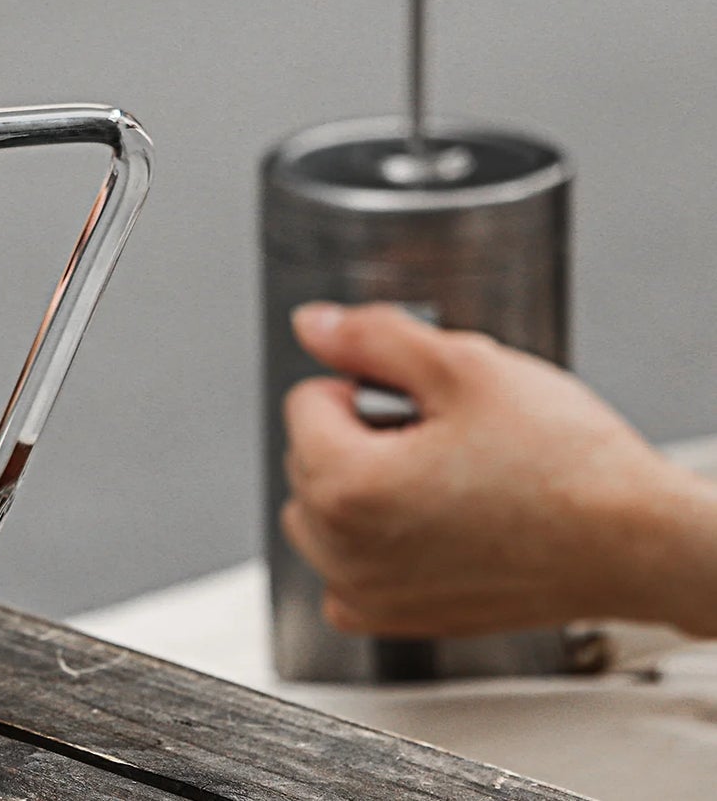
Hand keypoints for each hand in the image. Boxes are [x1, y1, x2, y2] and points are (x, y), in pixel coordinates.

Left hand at [282, 302, 716, 637]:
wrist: (638, 544)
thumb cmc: (567, 468)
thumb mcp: (464, 365)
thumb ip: (371, 336)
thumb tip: (313, 324)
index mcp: (347, 489)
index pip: (306, 399)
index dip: (367, 383)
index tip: (421, 401)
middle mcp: (345, 554)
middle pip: (308, 454)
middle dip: (362, 432)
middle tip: (442, 433)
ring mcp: (370, 595)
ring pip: (321, 510)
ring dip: (362, 482)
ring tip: (443, 474)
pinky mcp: (398, 620)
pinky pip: (345, 569)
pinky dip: (372, 540)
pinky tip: (432, 520)